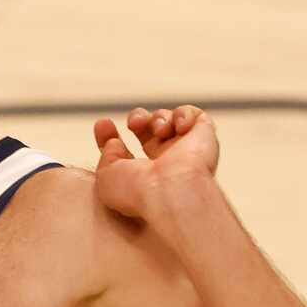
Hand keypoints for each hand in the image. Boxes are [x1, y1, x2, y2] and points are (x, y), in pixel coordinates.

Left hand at [92, 105, 221, 223]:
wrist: (172, 191)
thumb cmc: (137, 191)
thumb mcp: (107, 176)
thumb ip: (107, 157)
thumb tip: (114, 142)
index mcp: (141, 175)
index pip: (124, 151)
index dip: (110, 135)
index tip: (103, 124)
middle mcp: (165, 162)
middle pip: (148, 130)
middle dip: (137, 118)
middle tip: (134, 123)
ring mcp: (185, 149)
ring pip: (167, 119)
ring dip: (158, 118)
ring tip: (159, 130)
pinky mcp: (204, 137)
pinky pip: (194, 115)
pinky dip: (183, 114)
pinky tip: (179, 128)